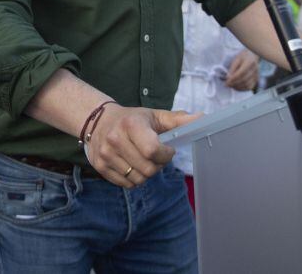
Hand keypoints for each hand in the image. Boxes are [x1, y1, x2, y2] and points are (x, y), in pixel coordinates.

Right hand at [86, 105, 200, 188]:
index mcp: (131, 124)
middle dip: (158, 165)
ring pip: (138, 179)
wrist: (98, 121)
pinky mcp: (100, 167)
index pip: (153, 150)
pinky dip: (134, 179)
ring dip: (146, 173)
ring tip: (142, 159)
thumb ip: (178, 120)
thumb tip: (202, 118)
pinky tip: (132, 164)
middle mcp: (115, 139)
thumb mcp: (154, 116)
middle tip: (155, 155)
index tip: (167, 149)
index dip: (165, 154)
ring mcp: (105, 154)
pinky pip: (126, 184)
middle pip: (148, 169)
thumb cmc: (132, 119)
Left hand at [224, 50, 258, 90]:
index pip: (241, 73)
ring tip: (230, 85)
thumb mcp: (236, 59)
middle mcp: (255, 69)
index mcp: (250, 62)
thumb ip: (232, 68)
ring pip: (247, 85)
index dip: (233, 79)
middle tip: (226, 84)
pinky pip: (249, 87)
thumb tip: (228, 78)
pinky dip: (242, 89)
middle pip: (244, 80)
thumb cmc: (243, 57)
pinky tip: (236, 87)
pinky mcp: (256, 80)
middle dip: (234, 84)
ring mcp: (257, 75)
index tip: (226, 82)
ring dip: (237, 87)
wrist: (252, 56)